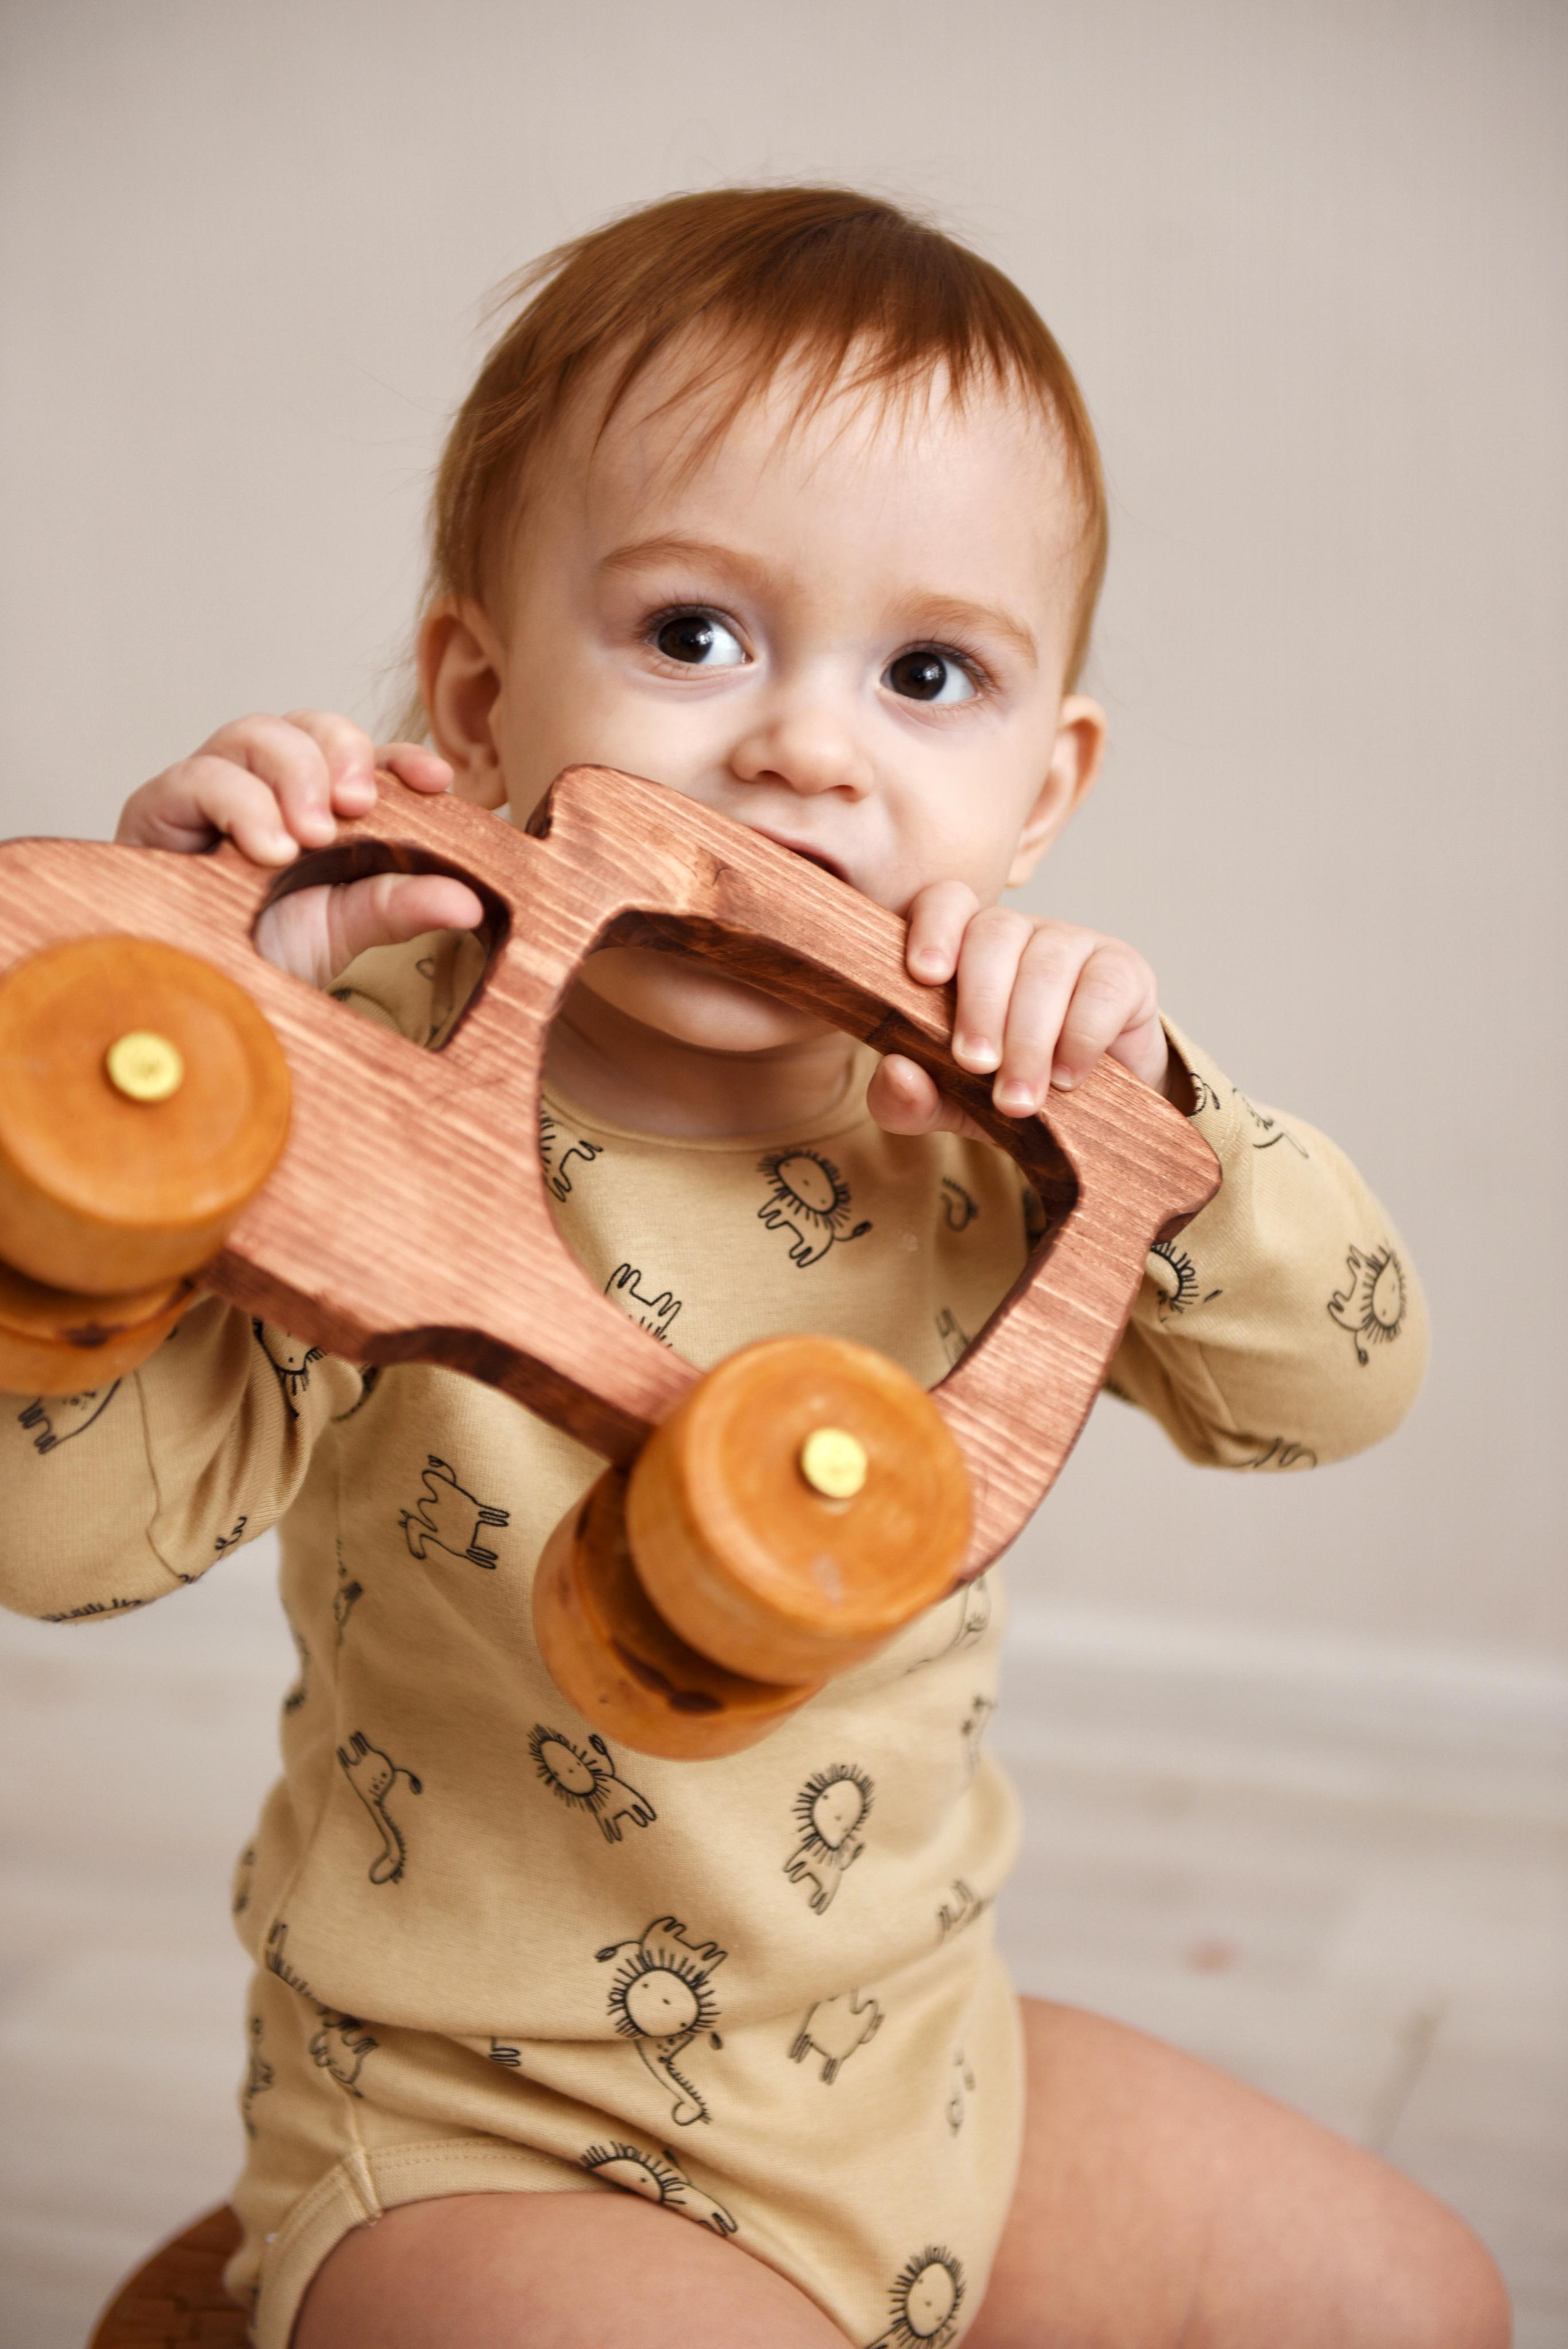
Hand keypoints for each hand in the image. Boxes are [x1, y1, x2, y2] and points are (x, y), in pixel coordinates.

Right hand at [114, 711, 483, 986]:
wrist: (198, 991)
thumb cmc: (268, 950)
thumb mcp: (346, 928)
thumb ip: (400, 906)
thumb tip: (469, 905)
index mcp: (319, 802)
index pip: (364, 756)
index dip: (401, 757)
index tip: (437, 783)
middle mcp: (266, 783)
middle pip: (308, 725)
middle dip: (341, 755)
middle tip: (358, 809)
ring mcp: (214, 787)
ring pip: (254, 732)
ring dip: (291, 776)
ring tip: (308, 840)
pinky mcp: (161, 805)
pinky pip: (198, 775)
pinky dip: (239, 802)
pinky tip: (266, 847)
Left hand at [867, 884, 1170, 1142]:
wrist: (1091, 1113)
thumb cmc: (1003, 1088)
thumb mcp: (948, 1103)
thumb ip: (908, 1099)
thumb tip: (897, 1072)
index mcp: (963, 947)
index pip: (946, 903)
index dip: (934, 928)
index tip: (924, 975)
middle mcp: (1017, 934)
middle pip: (994, 933)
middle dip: (981, 1005)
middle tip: (976, 1066)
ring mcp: (1073, 944)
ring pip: (1046, 965)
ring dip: (1029, 1036)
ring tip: (1018, 1099)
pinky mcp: (1124, 970)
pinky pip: (1102, 988)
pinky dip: (1081, 1038)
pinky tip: (1066, 1077)